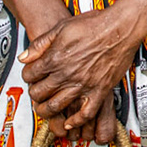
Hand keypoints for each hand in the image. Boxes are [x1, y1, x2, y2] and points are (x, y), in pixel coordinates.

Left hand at [20, 9, 141, 138]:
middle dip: (34, 94)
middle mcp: (67, 73)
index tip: (31, 76)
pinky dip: (76, 121)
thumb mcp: (62, 27)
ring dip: (47, 110)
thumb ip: (41, 43)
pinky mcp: (99, 90)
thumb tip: (25, 56)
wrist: (121, 27)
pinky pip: (86, 113)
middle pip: (39, 93)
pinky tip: (70, 121)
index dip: (27, 76)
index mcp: (55, 58)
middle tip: (36, 93)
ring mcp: (83, 84)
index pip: (30, 75)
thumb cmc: (95, 24)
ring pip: (56, 106)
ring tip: (45, 109)